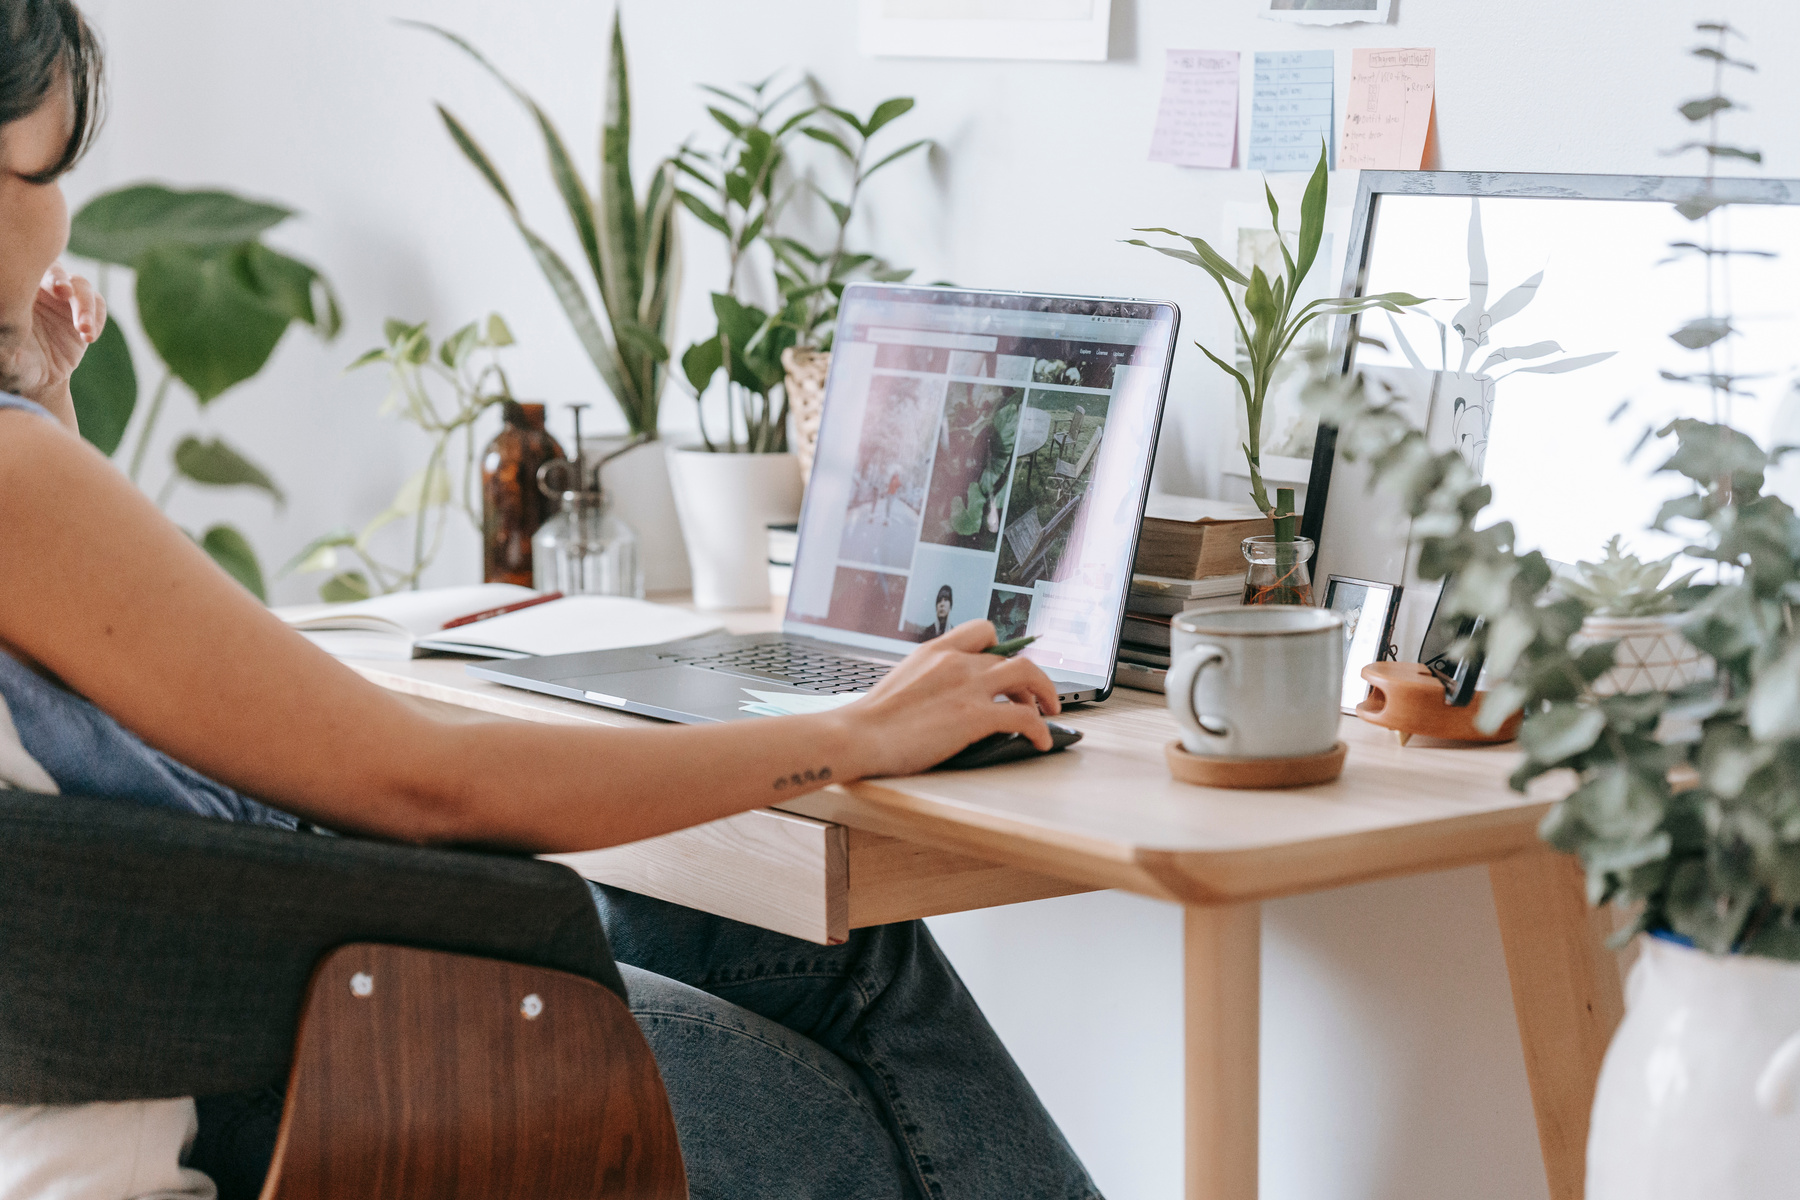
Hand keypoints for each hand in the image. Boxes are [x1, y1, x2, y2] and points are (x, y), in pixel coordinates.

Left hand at [1, 264, 104, 412]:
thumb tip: (7, 329)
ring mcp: (64, 299)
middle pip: (55, 270)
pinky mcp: (84, 311)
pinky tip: (89, 338)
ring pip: (80, 285)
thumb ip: (7, 340)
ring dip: (85, 305)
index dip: (40, 275)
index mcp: (18, 293)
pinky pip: (98, 304)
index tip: (55, 290)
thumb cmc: (15, 365)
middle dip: (61, 279)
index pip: (27, 271)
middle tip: (65, 293)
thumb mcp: (6, 358)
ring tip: (84, 330)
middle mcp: (40, 290)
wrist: (39, 379)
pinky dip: (97, 318)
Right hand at [837, 620, 1061, 778]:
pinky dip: (1040, 729)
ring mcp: (968, 687)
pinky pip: (1025, 717)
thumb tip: (942, 695)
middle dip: (1029, 678)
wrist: (857, 736)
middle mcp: (956, 661)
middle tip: (1034, 697)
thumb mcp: (902, 682)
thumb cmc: (871, 721)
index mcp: (936, 651)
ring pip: (1027, 675)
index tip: (1007, 666)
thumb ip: (928, 678)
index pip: (983, 629)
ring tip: (1048, 713)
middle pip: (1012, 655)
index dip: (1002, 647)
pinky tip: (1039, 743)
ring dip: (1044, 694)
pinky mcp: (976, 717)